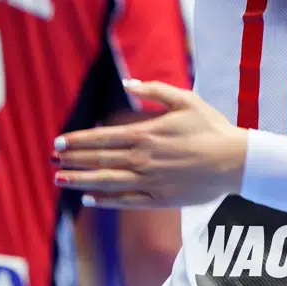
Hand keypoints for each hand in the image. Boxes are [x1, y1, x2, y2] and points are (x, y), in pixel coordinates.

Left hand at [53, 81, 246, 208]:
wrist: (234, 161)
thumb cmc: (211, 127)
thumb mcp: (186, 100)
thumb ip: (155, 91)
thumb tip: (127, 84)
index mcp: (147, 134)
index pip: (103, 138)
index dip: (78, 141)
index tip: (59, 142)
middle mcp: (143, 159)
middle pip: (99, 160)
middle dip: (73, 159)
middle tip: (52, 160)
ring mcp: (149, 181)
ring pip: (107, 181)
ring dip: (81, 181)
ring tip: (60, 180)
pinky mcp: (159, 198)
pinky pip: (126, 201)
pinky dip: (106, 201)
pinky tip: (90, 200)